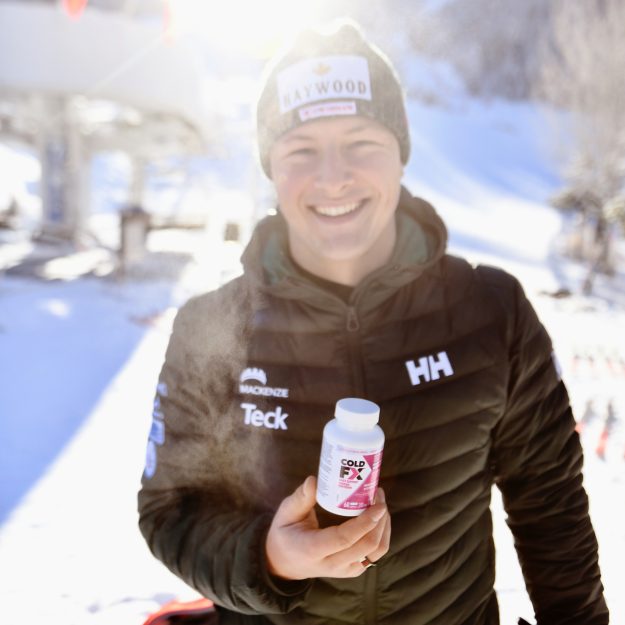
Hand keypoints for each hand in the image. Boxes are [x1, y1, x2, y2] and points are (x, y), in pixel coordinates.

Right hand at [265, 475, 389, 579]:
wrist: (285, 562)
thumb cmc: (285, 533)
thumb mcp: (286, 513)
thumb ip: (300, 498)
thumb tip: (314, 480)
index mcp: (312, 549)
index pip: (344, 539)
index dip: (365, 522)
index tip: (378, 503)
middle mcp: (331, 564)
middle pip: (366, 546)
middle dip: (380, 519)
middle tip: (378, 494)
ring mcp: (344, 570)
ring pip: (375, 552)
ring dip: (384, 527)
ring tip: (380, 503)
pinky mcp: (352, 570)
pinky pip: (374, 555)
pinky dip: (382, 535)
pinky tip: (378, 518)